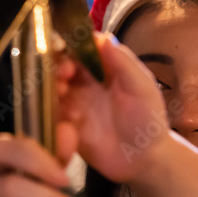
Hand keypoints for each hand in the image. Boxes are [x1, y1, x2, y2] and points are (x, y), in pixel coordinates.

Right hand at [59, 33, 169, 184]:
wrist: (145, 159)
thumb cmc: (149, 120)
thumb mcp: (141, 88)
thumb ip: (123, 63)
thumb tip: (102, 37)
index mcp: (104, 68)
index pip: (78, 47)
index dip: (70, 48)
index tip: (71, 58)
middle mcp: (85, 82)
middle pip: (58, 64)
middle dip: (55, 67)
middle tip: (64, 77)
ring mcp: (74, 102)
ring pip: (49, 87)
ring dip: (51, 87)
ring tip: (62, 94)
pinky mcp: (65, 124)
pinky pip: (49, 112)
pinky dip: (52, 111)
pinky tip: (69, 118)